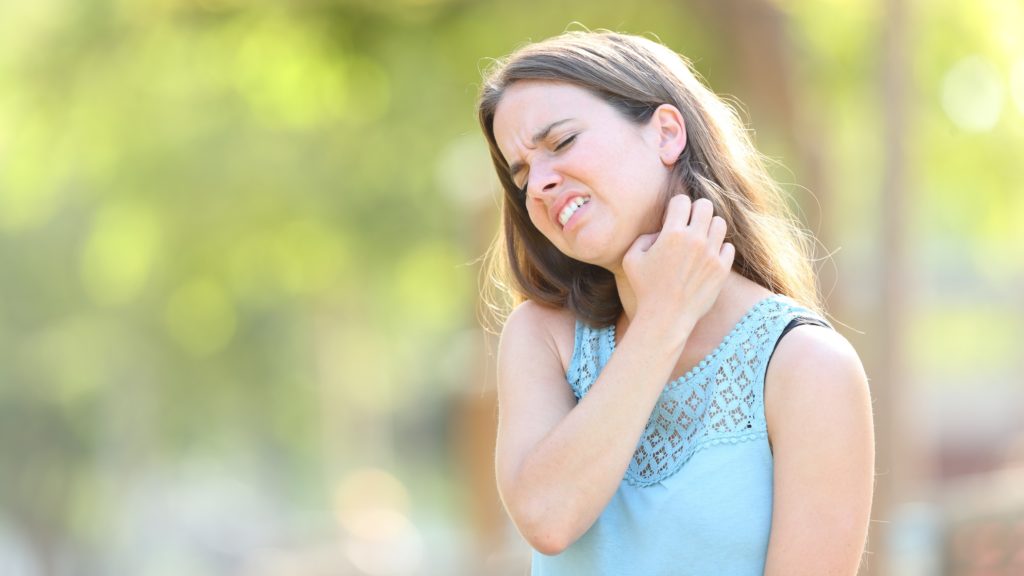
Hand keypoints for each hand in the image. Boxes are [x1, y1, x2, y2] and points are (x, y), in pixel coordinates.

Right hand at [622, 195, 734, 337]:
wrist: (666, 317)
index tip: (673, 218)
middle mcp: (695, 240)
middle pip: (705, 206)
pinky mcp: (722, 269)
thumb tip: (661, 232)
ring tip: (700, 239)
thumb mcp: (632, 259)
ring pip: (720, 223)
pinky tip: (708, 257)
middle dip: (696, 211)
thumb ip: (644, 237)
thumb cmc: (645, 288)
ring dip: (709, 227)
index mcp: (672, 234)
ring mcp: (711, 254)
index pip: (682, 201)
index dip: (676, 206)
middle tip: (689, 224)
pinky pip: (728, 246)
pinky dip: (719, 248)